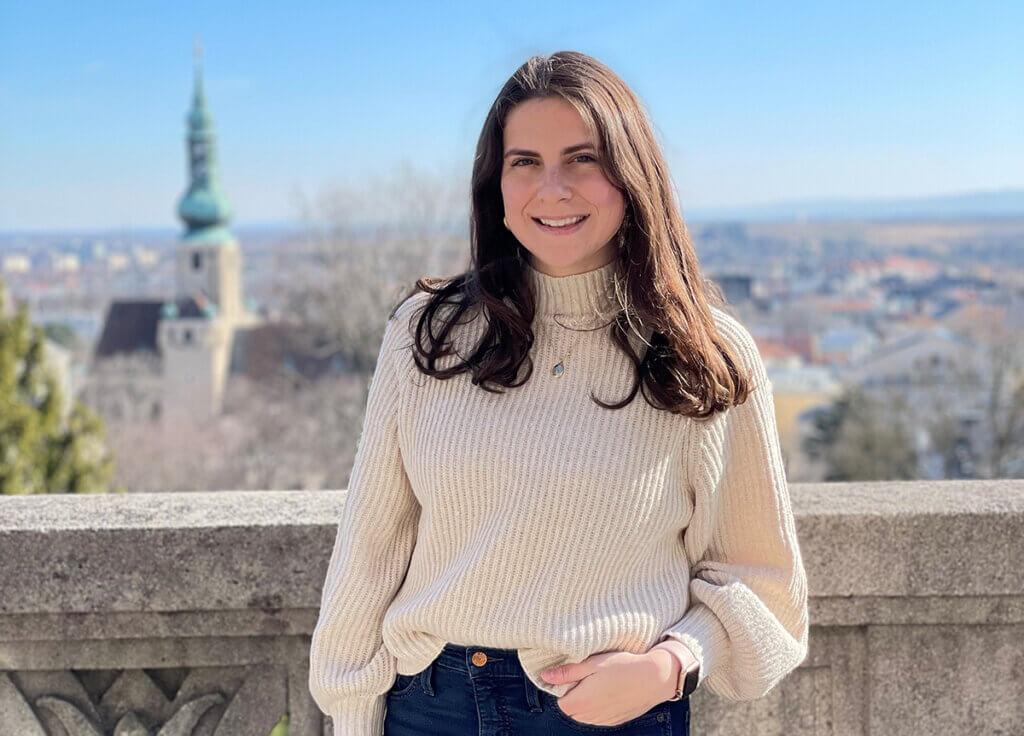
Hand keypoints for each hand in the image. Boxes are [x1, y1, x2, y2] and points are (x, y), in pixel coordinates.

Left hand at [539, 649, 673, 726]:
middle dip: (574, 695)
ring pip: (586, 714)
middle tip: (588, 676)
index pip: (560, 702)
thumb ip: (567, 672)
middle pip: (572, 710)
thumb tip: (545, 676)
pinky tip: (611, 690)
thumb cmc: (622, 667)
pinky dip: (600, 706)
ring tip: (601, 682)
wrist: (654, 678)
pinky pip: (599, 717)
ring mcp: (604, 720)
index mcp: (582, 702)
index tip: (575, 675)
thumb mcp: (592, 664)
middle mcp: (591, 716)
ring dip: (587, 701)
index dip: (564, 688)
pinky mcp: (616, 720)